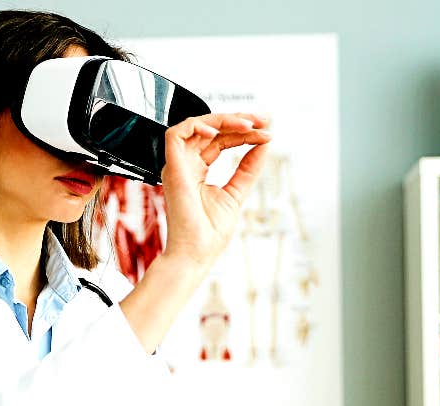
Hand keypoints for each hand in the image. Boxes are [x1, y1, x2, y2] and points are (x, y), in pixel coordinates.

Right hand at [159, 113, 271, 266]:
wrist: (196, 252)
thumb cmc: (209, 233)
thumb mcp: (236, 192)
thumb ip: (248, 168)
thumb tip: (263, 145)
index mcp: (197, 171)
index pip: (219, 141)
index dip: (242, 132)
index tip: (267, 132)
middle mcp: (185, 165)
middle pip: (209, 130)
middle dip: (238, 120)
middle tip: (263, 120)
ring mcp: (177, 166)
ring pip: (195, 126)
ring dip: (223, 120)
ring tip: (249, 124)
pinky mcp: (172, 168)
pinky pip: (176, 134)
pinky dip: (197, 125)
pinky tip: (218, 130)